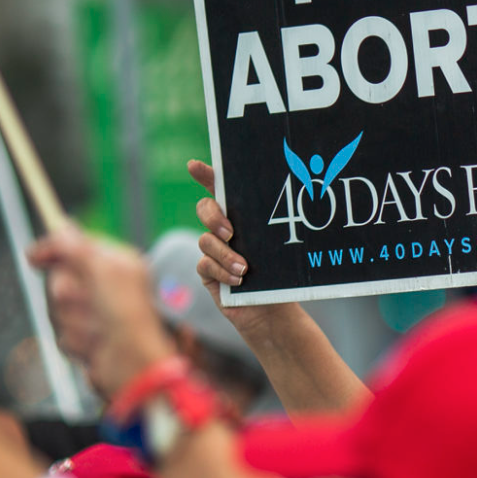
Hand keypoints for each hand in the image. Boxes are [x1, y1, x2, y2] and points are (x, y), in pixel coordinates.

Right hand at [26, 227, 173, 399]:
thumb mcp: (102, 271)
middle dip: (68, 294)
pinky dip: (77, 340)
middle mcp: (107, 285)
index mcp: (117, 264)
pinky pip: (63, 334)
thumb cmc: (126, 315)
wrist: (134, 365)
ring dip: (74, 320)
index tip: (32, 257)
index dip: (53, 250)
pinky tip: (95, 345)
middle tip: (90, 302)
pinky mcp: (89, 338)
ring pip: (58, 309)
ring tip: (97, 328)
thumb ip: (77, 248)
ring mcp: (97, 313)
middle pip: (60, 279)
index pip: (76, 246)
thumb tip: (61, 226)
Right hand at [186, 160, 294, 336]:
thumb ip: (268, 233)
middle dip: (213, 216)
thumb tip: (283, 212)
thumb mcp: (277, 250)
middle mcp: (224, 230)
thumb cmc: (279, 277)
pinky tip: (239, 281)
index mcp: (242, 217)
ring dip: (225, 254)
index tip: (193, 166)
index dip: (206, 175)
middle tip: (230, 231)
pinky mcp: (208, 272)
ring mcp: (213, 250)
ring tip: (244, 269)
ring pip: (206, 240)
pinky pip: (205, 264)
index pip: (221, 190)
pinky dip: (222, 272)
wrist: (272, 311)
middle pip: (205, 209)